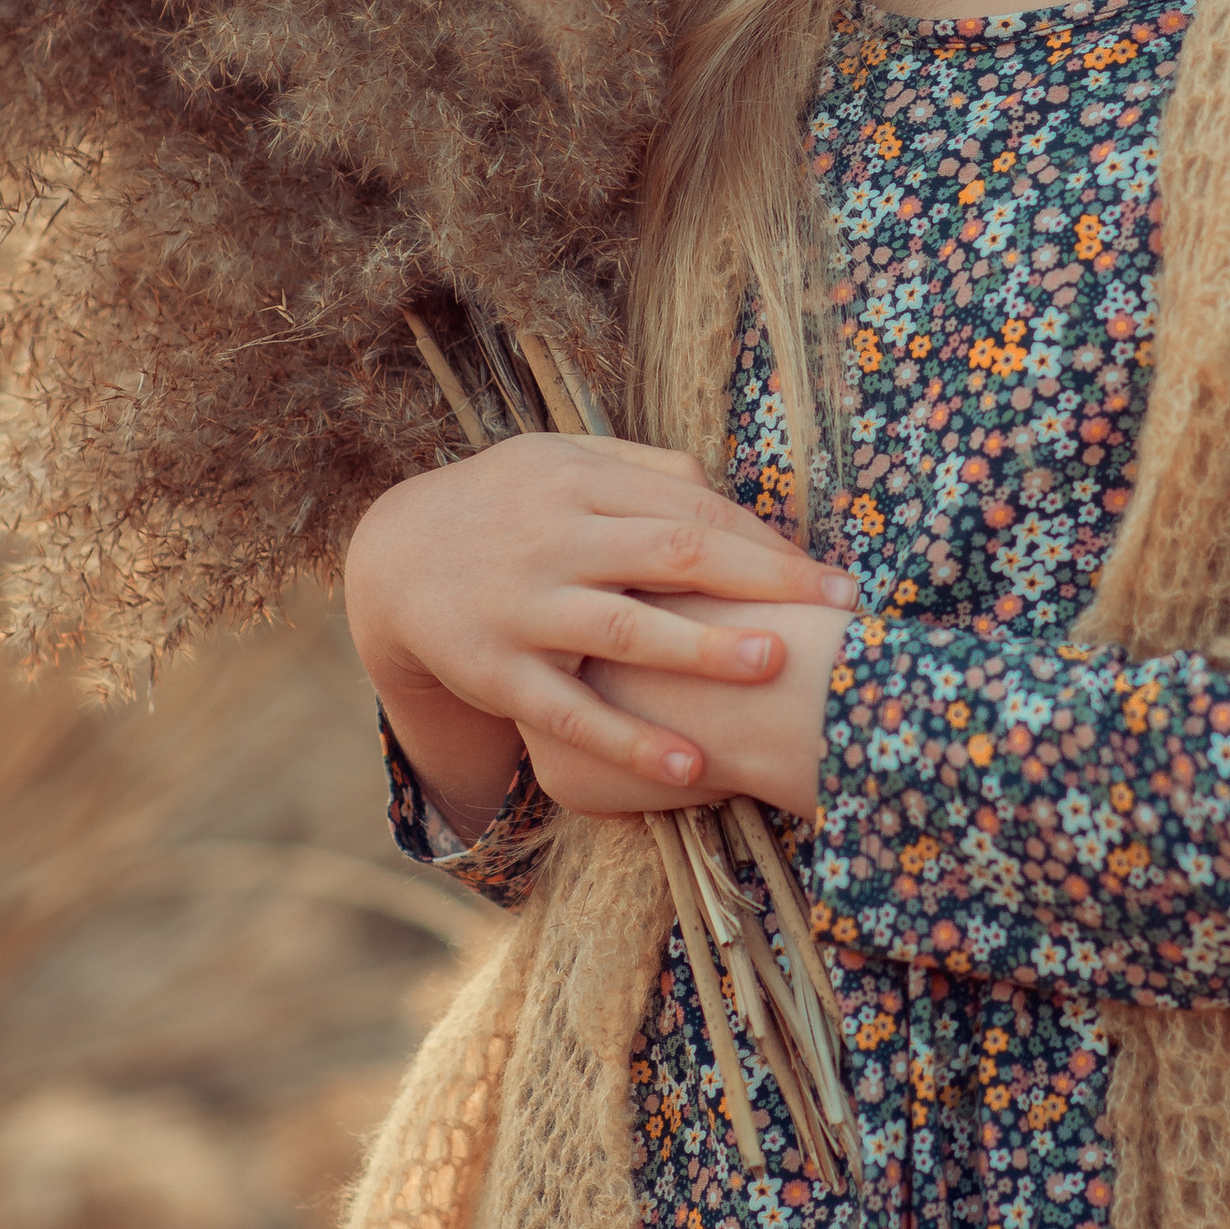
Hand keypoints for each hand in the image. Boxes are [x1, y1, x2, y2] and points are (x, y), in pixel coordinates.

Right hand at [346, 434, 856, 835]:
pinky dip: (630, 741)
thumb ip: (643, 472)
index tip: (828, 573)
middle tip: (836, 608)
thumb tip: (729, 492)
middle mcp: (556, 539)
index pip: (691, 506)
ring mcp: (525, 607)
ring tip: (773, 663)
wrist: (393, 555)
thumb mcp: (561, 461)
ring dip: (702, 648)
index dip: (764, 540)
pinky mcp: (497, 671)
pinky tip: (690, 766)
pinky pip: (571, 712)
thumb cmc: (506, 505)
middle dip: (762, 579)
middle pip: (673, 552)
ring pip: (624, 629)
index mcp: (581, 481)